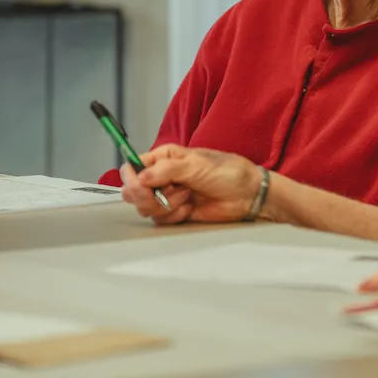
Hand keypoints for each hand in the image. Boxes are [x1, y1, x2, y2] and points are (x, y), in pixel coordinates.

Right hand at [120, 144, 259, 224]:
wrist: (247, 195)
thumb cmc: (228, 172)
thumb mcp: (197, 165)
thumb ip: (166, 170)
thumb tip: (138, 178)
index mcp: (164, 158)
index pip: (132, 167)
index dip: (130, 178)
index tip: (142, 185)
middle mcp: (162, 176)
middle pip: (133, 191)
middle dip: (147, 196)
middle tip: (169, 192)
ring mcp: (168, 195)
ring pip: (145, 208)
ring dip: (166, 205)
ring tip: (188, 196)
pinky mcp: (176, 212)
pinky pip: (160, 219)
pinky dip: (175, 215)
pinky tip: (191, 207)